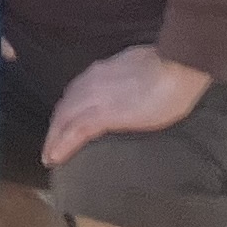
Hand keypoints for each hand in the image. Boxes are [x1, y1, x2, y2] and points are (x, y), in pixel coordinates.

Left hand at [42, 44, 210, 166]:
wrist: (176, 68)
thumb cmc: (171, 69)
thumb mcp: (141, 69)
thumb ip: (129, 80)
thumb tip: (131, 88)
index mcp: (103, 71)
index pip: (76, 92)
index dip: (67, 110)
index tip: (63, 123)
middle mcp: (92, 81)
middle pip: (65, 107)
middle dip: (56, 126)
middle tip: (50, 145)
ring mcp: (95, 97)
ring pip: (64, 119)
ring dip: (54, 138)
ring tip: (49, 156)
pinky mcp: (102, 114)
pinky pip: (75, 131)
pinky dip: (62, 145)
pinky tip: (55, 158)